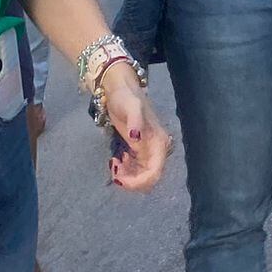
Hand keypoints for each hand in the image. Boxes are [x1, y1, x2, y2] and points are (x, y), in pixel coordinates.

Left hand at [100, 70, 171, 191]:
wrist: (120, 90)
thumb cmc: (126, 97)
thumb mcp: (130, 106)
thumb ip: (135, 121)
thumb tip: (136, 138)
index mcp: (158, 142)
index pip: (154, 172)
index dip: (138, 182)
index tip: (119, 179)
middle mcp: (157, 149)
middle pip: (149, 179)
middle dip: (131, 181)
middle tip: (114, 170)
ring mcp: (148, 151)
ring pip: (142, 177)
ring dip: (126, 177)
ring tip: (113, 162)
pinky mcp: (139, 151)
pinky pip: (135, 170)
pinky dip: (124, 171)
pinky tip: (115, 160)